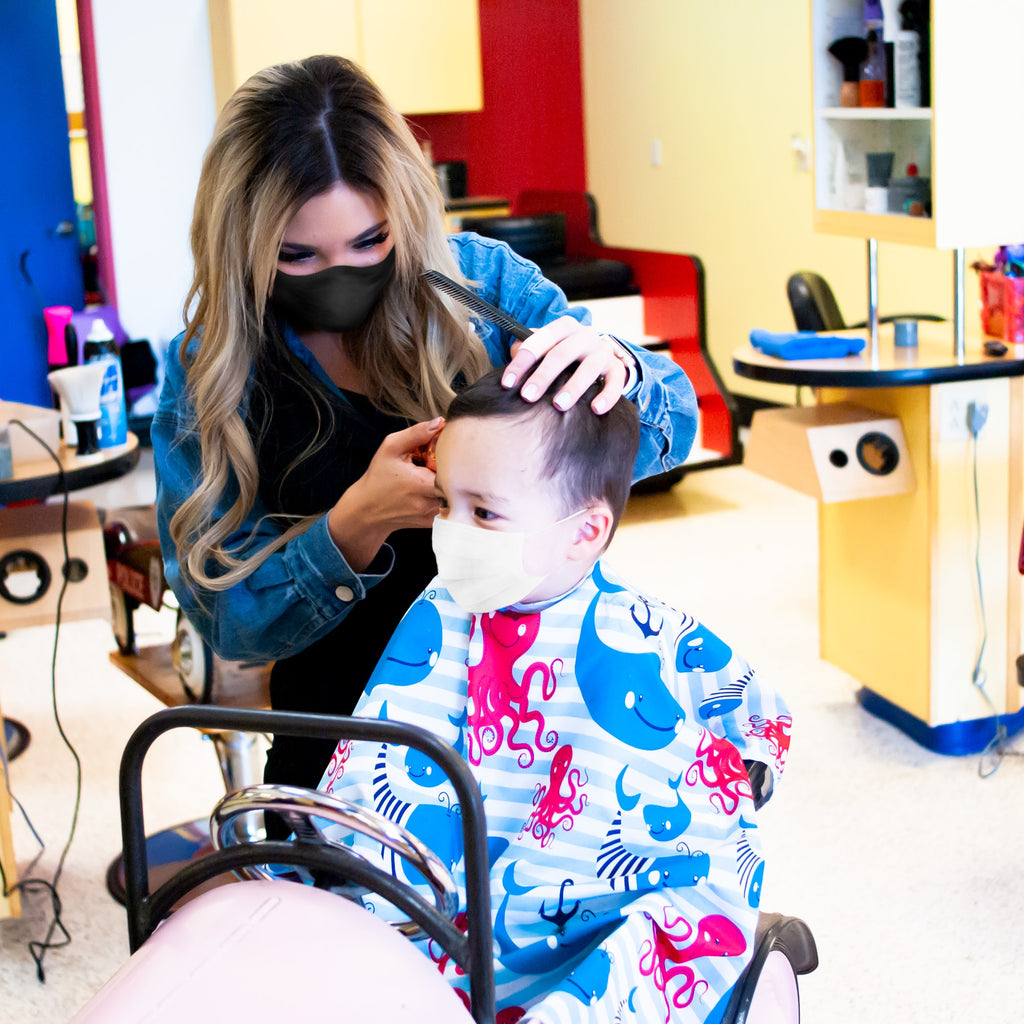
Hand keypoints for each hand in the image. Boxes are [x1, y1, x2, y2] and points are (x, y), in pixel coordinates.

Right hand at [328, 418, 444, 570]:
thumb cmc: (378, 478)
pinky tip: (427, 488)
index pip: (452, 469)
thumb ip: (416, 434)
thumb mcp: (391, 448)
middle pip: (456, 482)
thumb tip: (441, 422)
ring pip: (453, 494)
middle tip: (435, 464)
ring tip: (429, 476)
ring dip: (446, 482)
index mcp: (420, 484)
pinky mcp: (432, 521)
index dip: (451, 458)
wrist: (367, 510)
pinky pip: (447, 504)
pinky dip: (442, 494)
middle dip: (450, 470)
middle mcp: (429, 503)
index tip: (440, 453)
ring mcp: (432, 515)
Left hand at [500, 316, 633, 413]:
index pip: (539, 340)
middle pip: (562, 354)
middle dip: (543, 376)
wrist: (600, 355)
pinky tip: (596, 409)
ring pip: (589, 368)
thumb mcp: (548, 348)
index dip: (522, 362)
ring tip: (559, 405)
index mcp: (564, 327)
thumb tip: (512, 357)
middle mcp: (585, 335)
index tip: (507, 383)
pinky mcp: (617, 367)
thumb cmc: (565, 354)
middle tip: (528, 396)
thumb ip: (529, 351)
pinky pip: (616, 381)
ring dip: (573, 387)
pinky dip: (607, 395)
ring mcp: (602, 351)